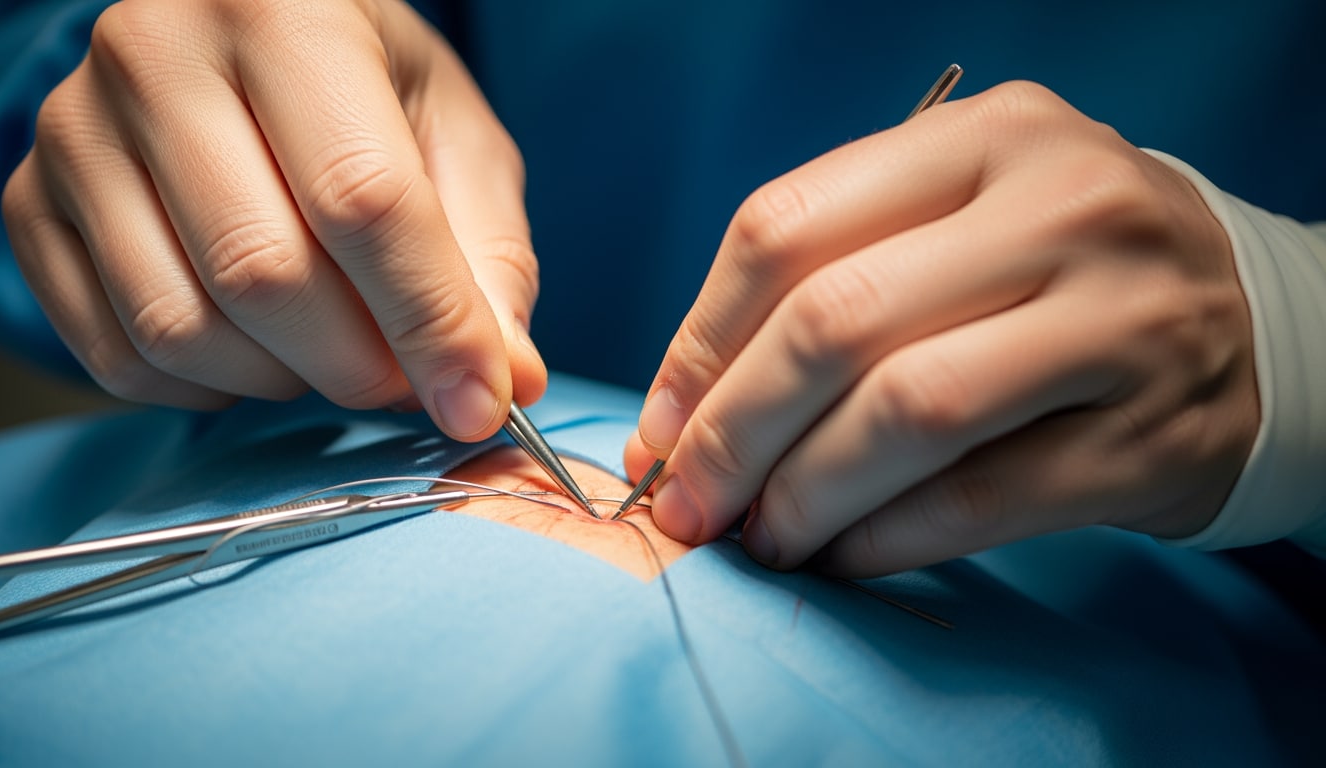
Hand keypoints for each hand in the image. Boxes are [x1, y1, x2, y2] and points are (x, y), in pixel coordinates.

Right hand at [2, 0, 544, 439]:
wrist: (242, 32)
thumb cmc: (365, 83)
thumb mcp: (455, 136)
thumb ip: (487, 257)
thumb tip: (504, 380)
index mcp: (286, 11)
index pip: (361, 198)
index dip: (430, 322)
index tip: (480, 401)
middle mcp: (156, 54)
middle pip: (261, 271)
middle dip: (357, 364)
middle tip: (404, 379)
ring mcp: (73, 129)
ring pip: (178, 324)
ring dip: (281, 380)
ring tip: (330, 349)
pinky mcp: (28, 200)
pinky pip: (112, 353)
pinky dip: (203, 387)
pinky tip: (253, 352)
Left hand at [627, 82, 1258, 575]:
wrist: (1253, 321)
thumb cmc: (1061, 269)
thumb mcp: (965, 216)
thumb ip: (838, 274)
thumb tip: (687, 406)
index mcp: (987, 136)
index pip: (786, 229)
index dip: (699, 341)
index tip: (660, 425)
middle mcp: (1062, 209)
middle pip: (835, 322)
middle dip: (732, 431)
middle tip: (688, 502)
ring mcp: (1120, 320)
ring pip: (907, 413)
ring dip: (803, 495)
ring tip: (761, 537)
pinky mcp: (1151, 436)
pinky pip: (979, 499)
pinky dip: (885, 538)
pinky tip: (841, 554)